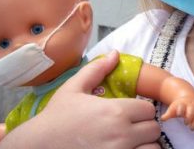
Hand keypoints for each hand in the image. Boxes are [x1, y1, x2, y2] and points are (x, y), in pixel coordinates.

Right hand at [0, 50, 160, 148]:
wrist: (39, 146)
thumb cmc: (56, 118)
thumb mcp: (73, 88)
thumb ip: (97, 70)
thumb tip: (114, 54)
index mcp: (115, 111)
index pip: (148, 110)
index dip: (141, 110)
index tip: (131, 113)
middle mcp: (122, 134)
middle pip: (154, 130)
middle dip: (145, 127)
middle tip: (131, 127)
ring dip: (145, 144)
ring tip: (131, 141)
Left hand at [161, 96, 193, 130]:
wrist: (189, 98)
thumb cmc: (179, 106)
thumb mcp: (173, 108)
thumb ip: (168, 114)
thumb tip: (162, 119)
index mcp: (183, 104)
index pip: (181, 107)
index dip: (180, 110)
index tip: (179, 114)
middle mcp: (191, 106)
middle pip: (192, 111)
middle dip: (189, 117)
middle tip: (186, 123)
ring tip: (191, 128)